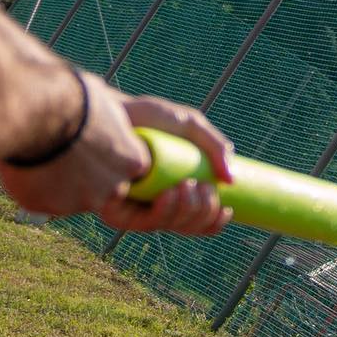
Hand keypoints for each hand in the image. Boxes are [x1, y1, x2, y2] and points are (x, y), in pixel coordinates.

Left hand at [0, 80, 233, 233]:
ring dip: (187, 212)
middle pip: (187, 226)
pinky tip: (173, 194)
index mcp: (172, 188)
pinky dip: (164, 212)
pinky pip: (142, 224)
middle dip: (203, 214)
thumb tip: (232, 179)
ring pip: (168, 226)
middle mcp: (152, 203)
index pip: (196, 218)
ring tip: (190, 186)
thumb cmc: (143, 117)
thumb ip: (213, 146)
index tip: (229, 208)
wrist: (105, 110)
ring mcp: (133, 207)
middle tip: (205, 189)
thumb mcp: (188, 125)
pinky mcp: (114, 209)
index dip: (214, 220)